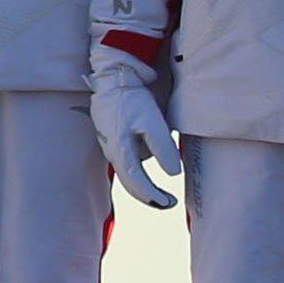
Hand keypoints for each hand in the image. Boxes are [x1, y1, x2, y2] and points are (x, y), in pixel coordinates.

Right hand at [89, 49, 181, 208]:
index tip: (170, 203)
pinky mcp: (112, 138)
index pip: (138, 184)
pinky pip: (126, 160)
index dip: (154, 197)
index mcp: (121, 151)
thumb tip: (173, 173)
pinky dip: (137, 170)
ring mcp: (110, 145)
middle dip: (148, 196)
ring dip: (143, 184)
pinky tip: (148, 164)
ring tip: (161, 189)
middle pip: (130, 183)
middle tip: (168, 202)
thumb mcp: (153, 123)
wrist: (113, 79)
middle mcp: (112, 152)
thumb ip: (163, 149)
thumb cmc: (133, 100)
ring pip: (127, 172)